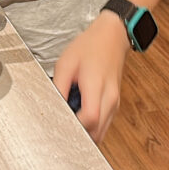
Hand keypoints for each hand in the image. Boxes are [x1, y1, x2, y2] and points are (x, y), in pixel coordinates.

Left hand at [52, 10, 129, 141]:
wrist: (111, 37)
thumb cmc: (89, 47)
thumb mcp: (66, 63)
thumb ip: (59, 86)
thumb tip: (53, 106)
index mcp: (97, 86)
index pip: (90, 118)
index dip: (74, 125)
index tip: (61, 120)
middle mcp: (110, 98)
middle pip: (97, 132)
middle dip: (79, 132)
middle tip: (63, 121)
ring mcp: (114, 103)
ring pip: (101, 132)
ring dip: (86, 131)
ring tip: (71, 116)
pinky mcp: (114, 104)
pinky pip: (104, 124)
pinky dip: (92, 126)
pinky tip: (80, 114)